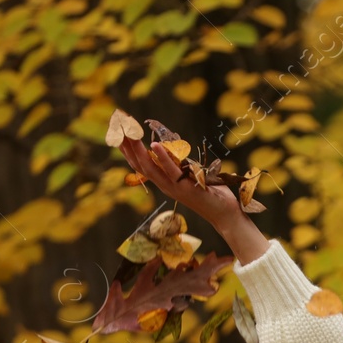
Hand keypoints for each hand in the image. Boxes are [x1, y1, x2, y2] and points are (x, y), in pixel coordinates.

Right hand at [118, 135, 242, 232]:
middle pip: (140, 165)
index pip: (140, 166)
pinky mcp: (186, 187)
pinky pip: (171, 171)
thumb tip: (175, 148)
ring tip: (129, 135)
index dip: (128, 151)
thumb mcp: (192, 175)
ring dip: (138, 150)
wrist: (225, 214)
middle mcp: (165, 185)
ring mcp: (174, 187)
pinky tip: (153, 145)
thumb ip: (181, 164)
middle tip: (118, 129)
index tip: (120, 134)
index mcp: (164, 182)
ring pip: (150, 168)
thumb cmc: (212, 193)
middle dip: (127, 147)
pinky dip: (162, 157)